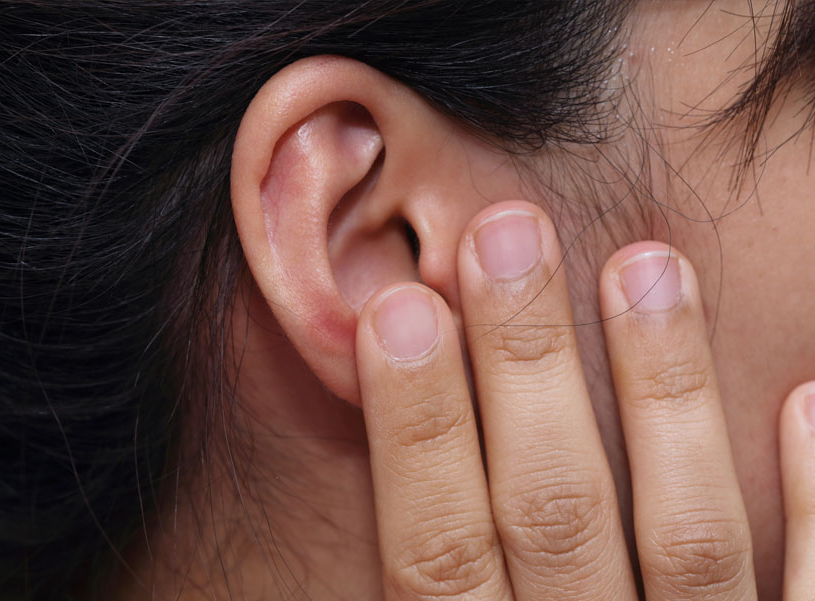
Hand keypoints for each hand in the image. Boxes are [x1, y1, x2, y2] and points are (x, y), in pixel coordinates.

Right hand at [355, 201, 814, 600]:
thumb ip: (430, 570)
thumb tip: (384, 432)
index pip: (436, 547)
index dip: (415, 426)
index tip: (399, 308)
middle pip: (552, 511)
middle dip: (525, 365)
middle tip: (506, 234)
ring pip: (685, 533)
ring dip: (663, 390)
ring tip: (646, 265)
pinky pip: (809, 591)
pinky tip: (806, 399)